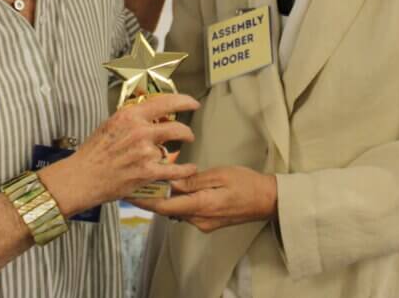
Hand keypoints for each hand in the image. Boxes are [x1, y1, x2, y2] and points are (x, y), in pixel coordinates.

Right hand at [40, 94, 199, 216]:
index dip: (184, 101)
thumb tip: (151, 115)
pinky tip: (189, 169)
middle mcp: (139, 131)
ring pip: (169, 150)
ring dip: (170, 154)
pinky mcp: (146, 172)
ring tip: (171, 156)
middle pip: (176, 127)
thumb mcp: (111, 124)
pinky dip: (184, 170)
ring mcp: (144, 152)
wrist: (82, 177)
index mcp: (130, 115)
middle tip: (188, 134)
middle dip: (186, 131)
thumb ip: (132, 118)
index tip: (192, 103)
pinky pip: (174, 170)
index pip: (165, 102)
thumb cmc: (93, 152)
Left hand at [128, 166, 276, 232]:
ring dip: (164, 197)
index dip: (145, 200)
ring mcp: (204, 223)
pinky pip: (186, 211)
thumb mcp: (219, 175)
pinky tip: (175, 186)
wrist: (268, 200)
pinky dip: (177, 200)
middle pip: (167, 209)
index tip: (129, 192)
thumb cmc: (247, 183)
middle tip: (137, 179)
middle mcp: (200, 219)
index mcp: (202, 206)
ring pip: (176, 210)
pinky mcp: (208, 222)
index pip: (165, 207)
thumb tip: (170, 180)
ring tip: (152, 178)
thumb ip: (193, 180)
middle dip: (152, 196)